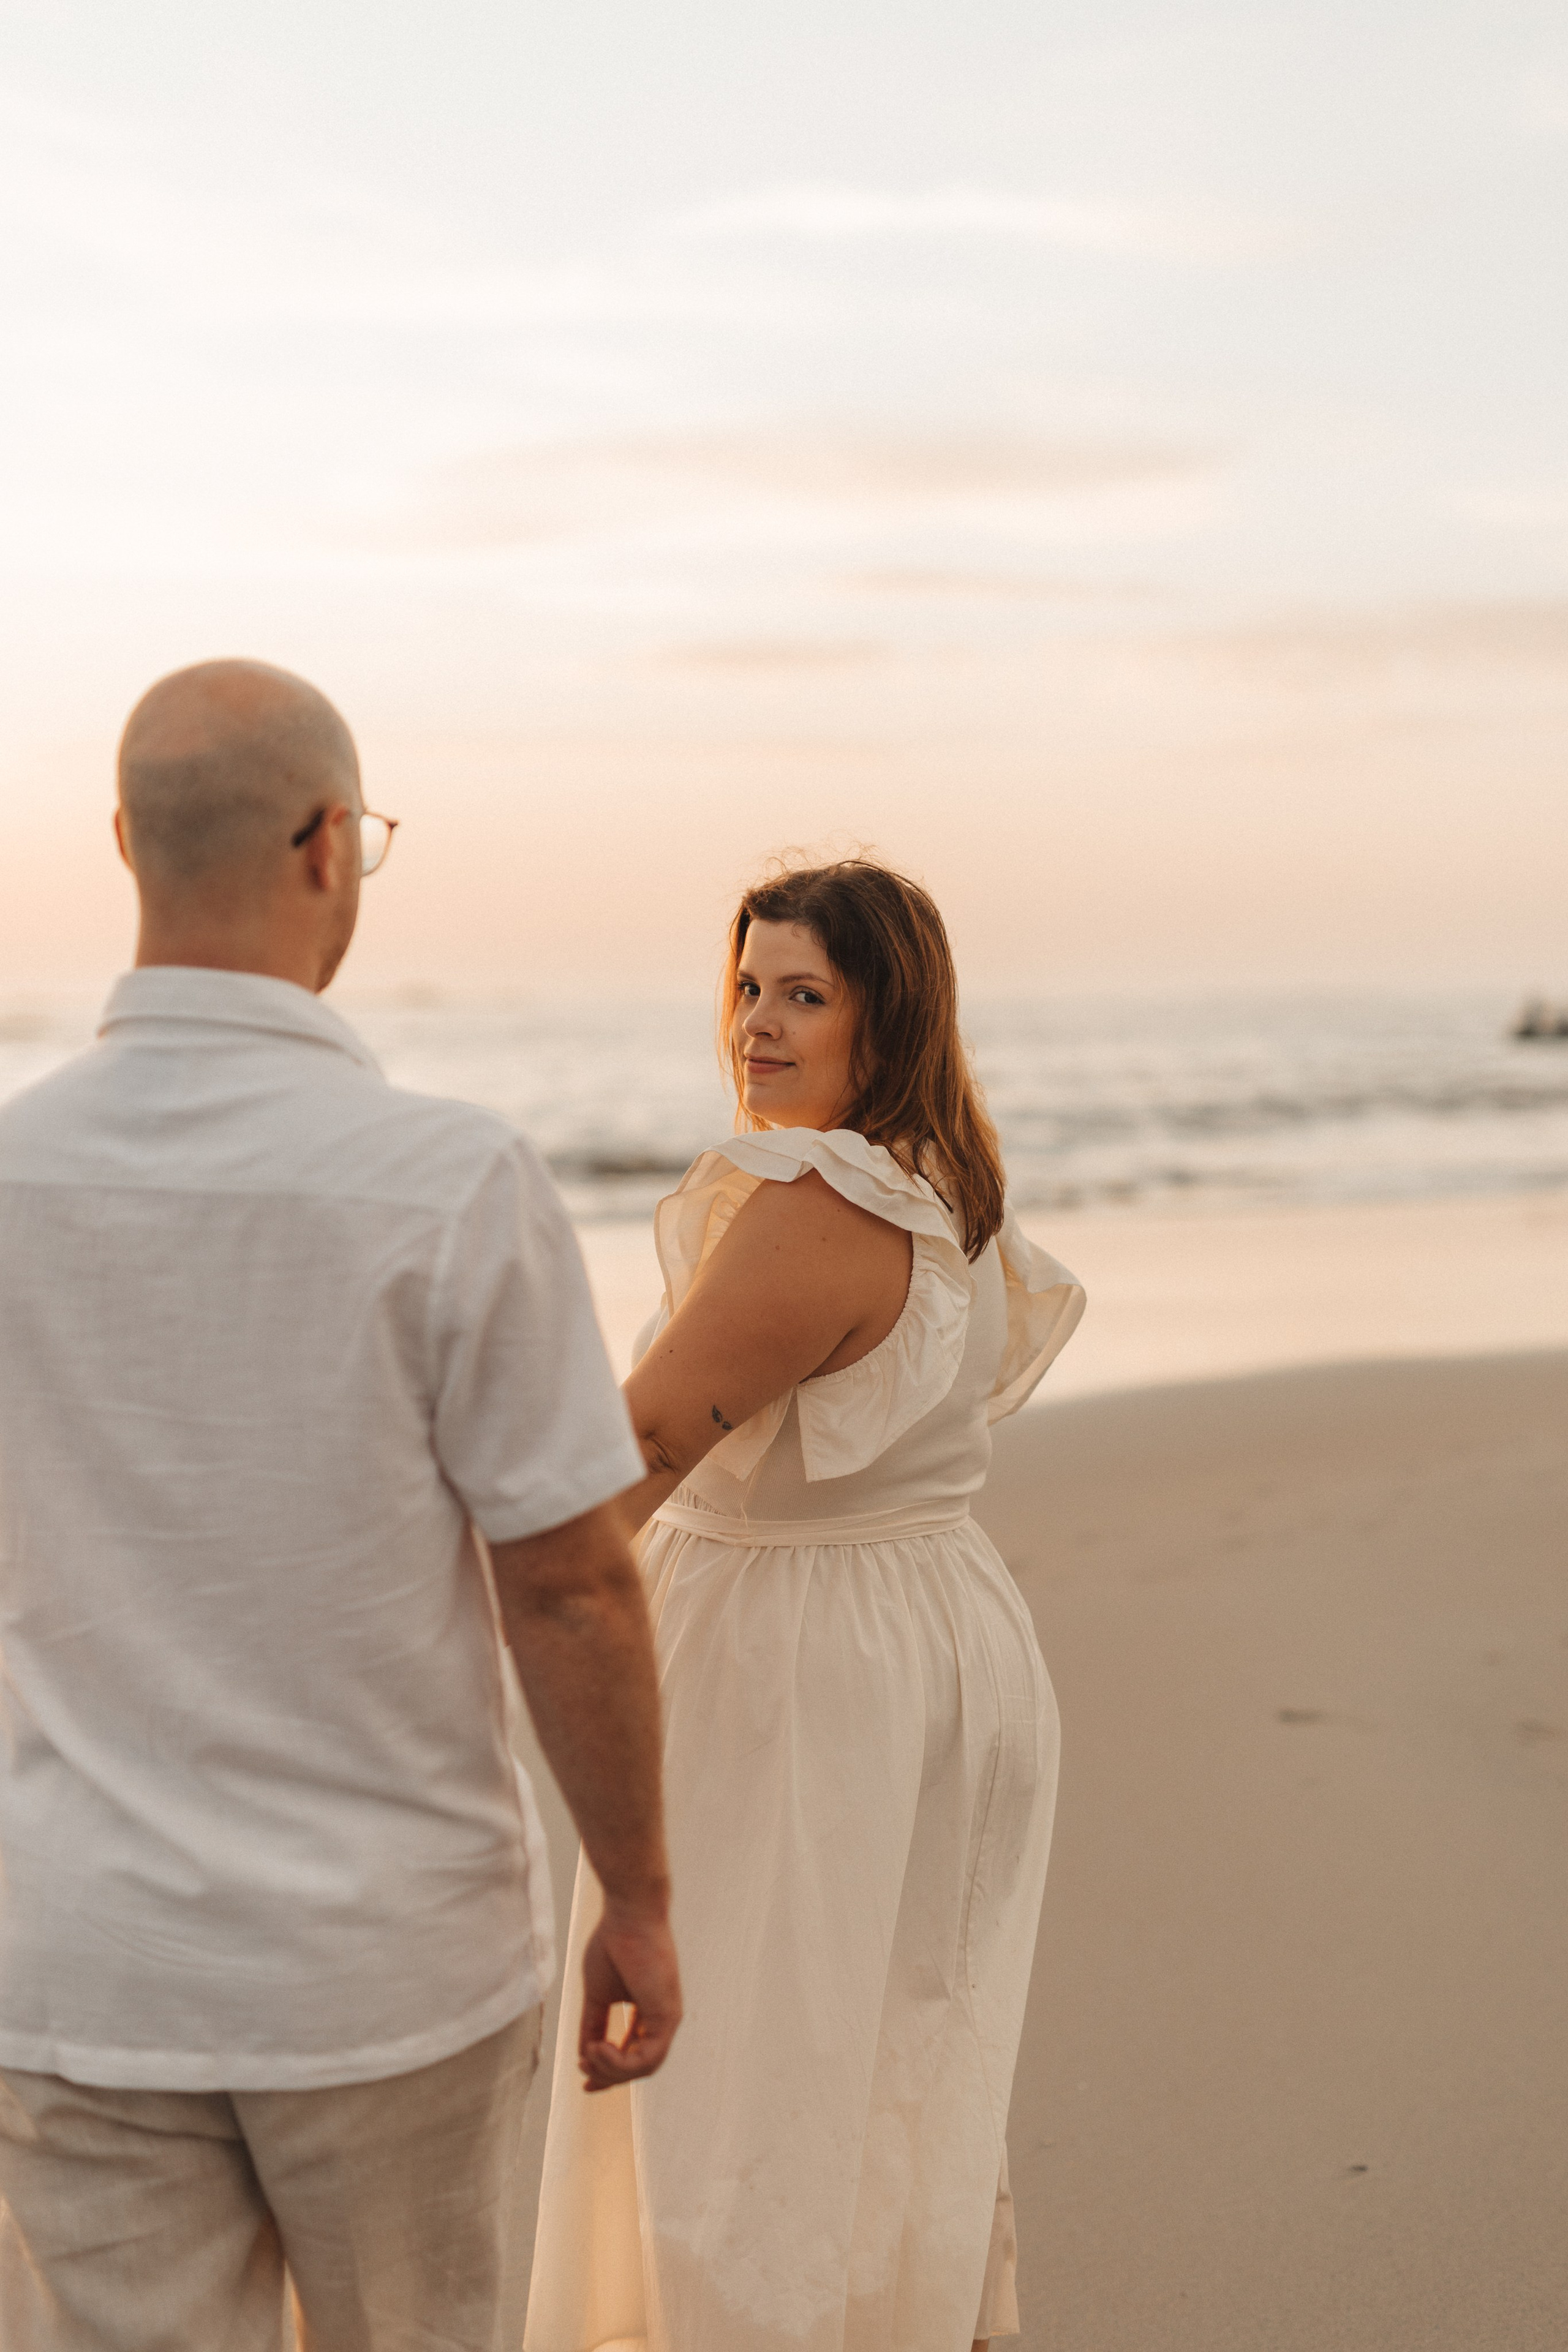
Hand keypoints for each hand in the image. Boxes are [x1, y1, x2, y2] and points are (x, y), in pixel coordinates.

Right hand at [578, 1901, 682, 2092]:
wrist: (627, 1915)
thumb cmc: (612, 1944)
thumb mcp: (597, 1995)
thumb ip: (593, 2026)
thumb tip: (584, 2056)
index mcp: (647, 2012)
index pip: (631, 2054)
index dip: (607, 2070)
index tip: (583, 2076)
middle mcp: (661, 2019)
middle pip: (638, 2066)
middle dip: (609, 2076)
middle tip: (584, 2075)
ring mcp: (667, 2019)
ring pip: (644, 2068)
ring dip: (612, 2070)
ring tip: (589, 2055)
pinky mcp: (668, 2016)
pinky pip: (648, 2058)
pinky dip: (621, 2063)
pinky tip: (599, 2049)